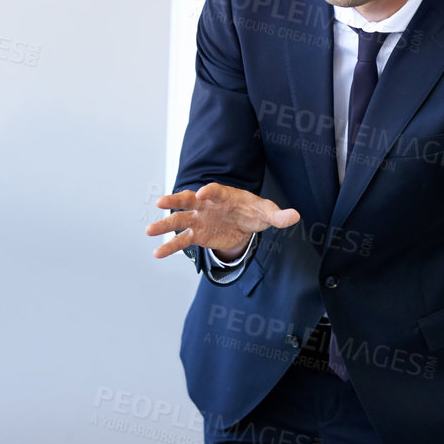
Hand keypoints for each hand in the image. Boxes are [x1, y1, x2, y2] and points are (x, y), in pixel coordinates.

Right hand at [147, 183, 299, 259]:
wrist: (244, 223)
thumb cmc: (253, 212)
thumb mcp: (267, 213)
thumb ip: (278, 215)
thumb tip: (295, 216)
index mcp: (223, 195)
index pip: (214, 190)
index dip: (208, 190)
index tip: (201, 192)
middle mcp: (206, 204)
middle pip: (188, 200)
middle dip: (175, 200)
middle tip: (161, 201)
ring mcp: (198, 219)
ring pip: (178, 220)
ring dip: (164, 225)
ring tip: (148, 231)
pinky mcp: (196, 234)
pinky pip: (181, 240)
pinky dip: (170, 247)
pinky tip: (157, 254)